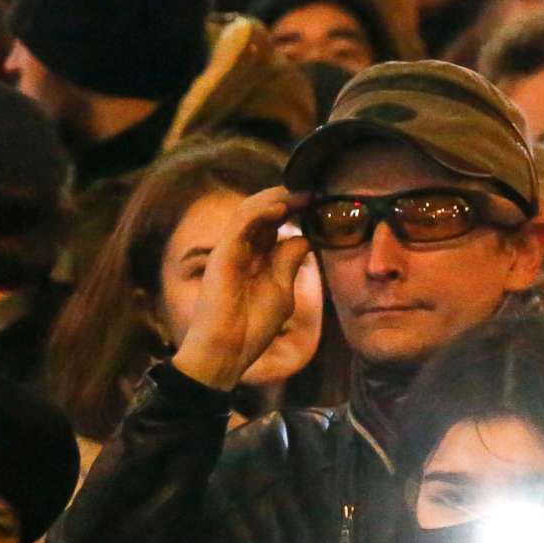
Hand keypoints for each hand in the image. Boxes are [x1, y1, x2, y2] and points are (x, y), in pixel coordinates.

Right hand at [169, 186, 312, 392]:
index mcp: (257, 258)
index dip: (297, 210)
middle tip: (314, 192)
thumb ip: (290, 263)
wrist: (228, 350)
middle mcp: (243, 248)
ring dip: (277, 198)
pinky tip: (282, 207)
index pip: (276, 224)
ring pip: (251, 210)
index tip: (321, 203)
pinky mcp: (223, 253)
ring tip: (301, 194)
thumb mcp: (282, 290)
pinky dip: (261, 211)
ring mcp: (231, 249)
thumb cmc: (253, 327)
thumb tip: (303, 237)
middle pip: (264, 211)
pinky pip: (241, 223)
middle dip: (289, 198)